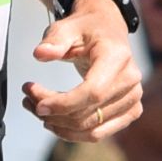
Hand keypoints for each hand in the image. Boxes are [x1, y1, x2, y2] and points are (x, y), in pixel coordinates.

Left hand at [21, 0, 143, 141]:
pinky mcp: (130, 111)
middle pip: (88, 113)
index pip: (93, 91)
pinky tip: (52, 121)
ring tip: (35, 108)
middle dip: (53, 113)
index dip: (63, 103)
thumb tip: (40, 54)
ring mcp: (133, 98)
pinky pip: (98, 133)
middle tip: (28, 99)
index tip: (37, 104)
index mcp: (117, 57)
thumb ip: (54, 40)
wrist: (107, 31)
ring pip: (91, 129)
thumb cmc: (85, 29)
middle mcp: (130, 80)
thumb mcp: (67, 27)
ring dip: (58, 125)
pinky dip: (71, 133)